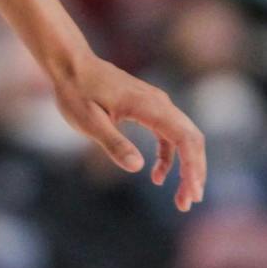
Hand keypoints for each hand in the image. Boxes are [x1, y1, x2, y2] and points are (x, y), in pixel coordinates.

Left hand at [50, 50, 206, 210]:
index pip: (184, 138)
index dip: (193, 166)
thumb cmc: (76, 91)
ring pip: (184, 138)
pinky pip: (169, 135)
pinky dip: (169, 157)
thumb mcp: (89, 121)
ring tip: (180, 197)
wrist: (71, 64)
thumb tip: (137, 167)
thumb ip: (113, 142)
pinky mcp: (149, 109)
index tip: (192, 192)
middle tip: (188, 203)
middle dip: (195, 172)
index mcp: (149, 106)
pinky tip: (157, 176)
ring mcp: (157, 105)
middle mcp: (160, 103)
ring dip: (186, 167)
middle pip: (191, 139)